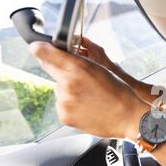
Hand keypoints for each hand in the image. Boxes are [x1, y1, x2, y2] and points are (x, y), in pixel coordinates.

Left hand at [29, 42, 147, 138]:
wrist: (128, 117)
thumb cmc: (119, 92)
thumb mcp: (100, 68)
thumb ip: (77, 61)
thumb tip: (55, 55)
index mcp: (78, 67)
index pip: (44, 52)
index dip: (41, 48)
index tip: (37, 47)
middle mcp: (68, 83)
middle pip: (51, 70)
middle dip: (59, 69)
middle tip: (79, 78)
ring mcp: (64, 101)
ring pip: (58, 89)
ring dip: (68, 90)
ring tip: (89, 97)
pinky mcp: (64, 115)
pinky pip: (62, 104)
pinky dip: (71, 105)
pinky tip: (86, 106)